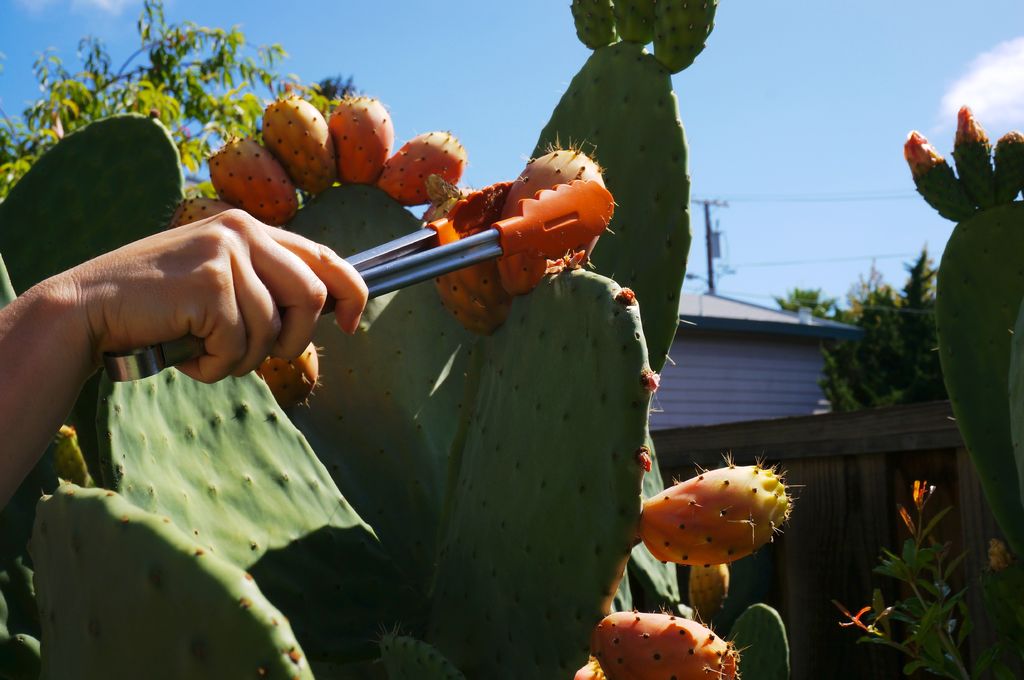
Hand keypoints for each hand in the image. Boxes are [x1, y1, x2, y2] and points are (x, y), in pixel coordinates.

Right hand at [65, 209, 366, 382]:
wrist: (86, 309)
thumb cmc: (156, 307)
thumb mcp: (218, 282)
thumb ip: (264, 285)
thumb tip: (326, 310)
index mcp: (248, 227)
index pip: (323, 257)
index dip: (351, 292)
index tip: (353, 323)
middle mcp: (242, 231)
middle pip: (311, 298)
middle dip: (293, 341)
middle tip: (255, 356)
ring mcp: (225, 255)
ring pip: (274, 330)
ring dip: (241, 359)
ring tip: (204, 352)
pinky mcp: (210, 284)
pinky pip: (239, 344)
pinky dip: (215, 366)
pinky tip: (186, 355)